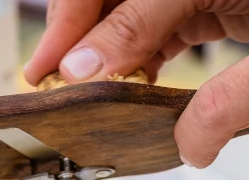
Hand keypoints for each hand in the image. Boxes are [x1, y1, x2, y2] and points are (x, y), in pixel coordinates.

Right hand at [24, 0, 248, 85]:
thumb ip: (138, 19)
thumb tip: (83, 65)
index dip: (62, 29)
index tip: (44, 73)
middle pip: (100, 11)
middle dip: (82, 52)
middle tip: (64, 95)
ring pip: (126, 30)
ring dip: (111, 66)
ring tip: (97, 99)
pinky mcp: (204, 12)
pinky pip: (159, 42)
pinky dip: (145, 69)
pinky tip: (135, 89)